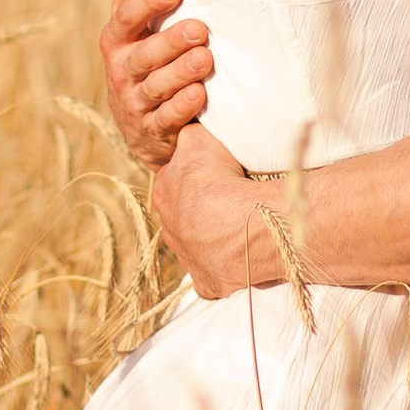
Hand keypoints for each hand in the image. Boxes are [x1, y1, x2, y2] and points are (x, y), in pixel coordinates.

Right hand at [101, 0, 213, 164]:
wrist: (141, 125)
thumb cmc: (142, 56)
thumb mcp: (132, 23)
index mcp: (116, 39)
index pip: (126, 17)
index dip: (148, 2)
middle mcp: (121, 70)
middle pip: (143, 55)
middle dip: (170, 41)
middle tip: (199, 28)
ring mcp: (135, 102)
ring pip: (156, 87)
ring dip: (180, 73)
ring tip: (205, 59)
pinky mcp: (152, 130)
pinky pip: (166, 119)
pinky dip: (182, 108)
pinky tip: (200, 95)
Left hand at [152, 125, 260, 300]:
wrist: (237, 224)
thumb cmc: (217, 178)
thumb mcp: (199, 139)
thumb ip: (191, 134)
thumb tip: (188, 128)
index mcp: (164, 194)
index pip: (176, 182)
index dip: (197, 177)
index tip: (218, 175)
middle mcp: (170, 229)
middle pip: (186, 217)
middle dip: (205, 210)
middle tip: (232, 202)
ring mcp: (188, 259)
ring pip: (200, 246)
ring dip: (217, 238)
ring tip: (244, 228)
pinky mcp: (207, 282)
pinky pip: (216, 274)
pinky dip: (229, 267)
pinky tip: (246, 257)